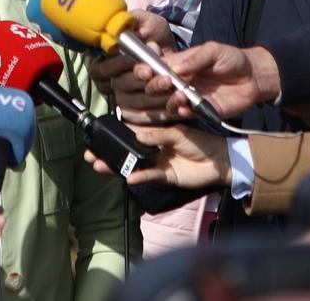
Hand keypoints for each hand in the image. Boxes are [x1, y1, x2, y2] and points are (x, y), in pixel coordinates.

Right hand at [84, 121, 225, 188]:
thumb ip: (157, 135)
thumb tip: (136, 135)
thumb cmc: (201, 140)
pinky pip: (148, 176)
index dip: (113, 135)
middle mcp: (152, 147)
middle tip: (89, 154)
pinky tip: (129, 177)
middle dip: (107, 153)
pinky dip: (139, 176)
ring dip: (116, 166)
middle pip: (125, 150)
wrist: (220, 159)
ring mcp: (156, 162)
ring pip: (132, 164)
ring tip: (99, 166)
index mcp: (154, 132)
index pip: (129, 132)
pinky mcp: (164, 176)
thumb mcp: (178, 132)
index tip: (96, 135)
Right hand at [89, 9, 174, 114]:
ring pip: (136, 103)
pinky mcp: (138, 114)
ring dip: (158, 98)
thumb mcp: (147, 21)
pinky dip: (165, 113)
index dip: (118, 67)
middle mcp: (112, 82)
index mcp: (106, 62)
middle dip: (144, 82)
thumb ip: (136, 21)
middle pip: (121, 86)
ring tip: (179, 92)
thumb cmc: (155, 35)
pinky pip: (147, 118)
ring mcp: (124, 99)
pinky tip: (180, 106)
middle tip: (165, 78)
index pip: (101, 69)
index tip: (141, 64)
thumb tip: (129, 30)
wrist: (175, 54)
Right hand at [139, 42, 275, 120]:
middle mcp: (180, 81)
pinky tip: (185, 108)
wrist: (253, 78)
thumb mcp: (214, 51)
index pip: (157, 67)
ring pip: (168, 102)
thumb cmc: (232, 59)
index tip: (146, 72)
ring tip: (180, 95)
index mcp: (180, 64)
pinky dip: (182, 112)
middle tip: (165, 83)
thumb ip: (196, 57)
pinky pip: (185, 114)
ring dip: (170, 100)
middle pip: (158, 87)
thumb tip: (175, 68)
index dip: (148, 70)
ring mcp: (188, 97)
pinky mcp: (199, 111)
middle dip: (156, 86)